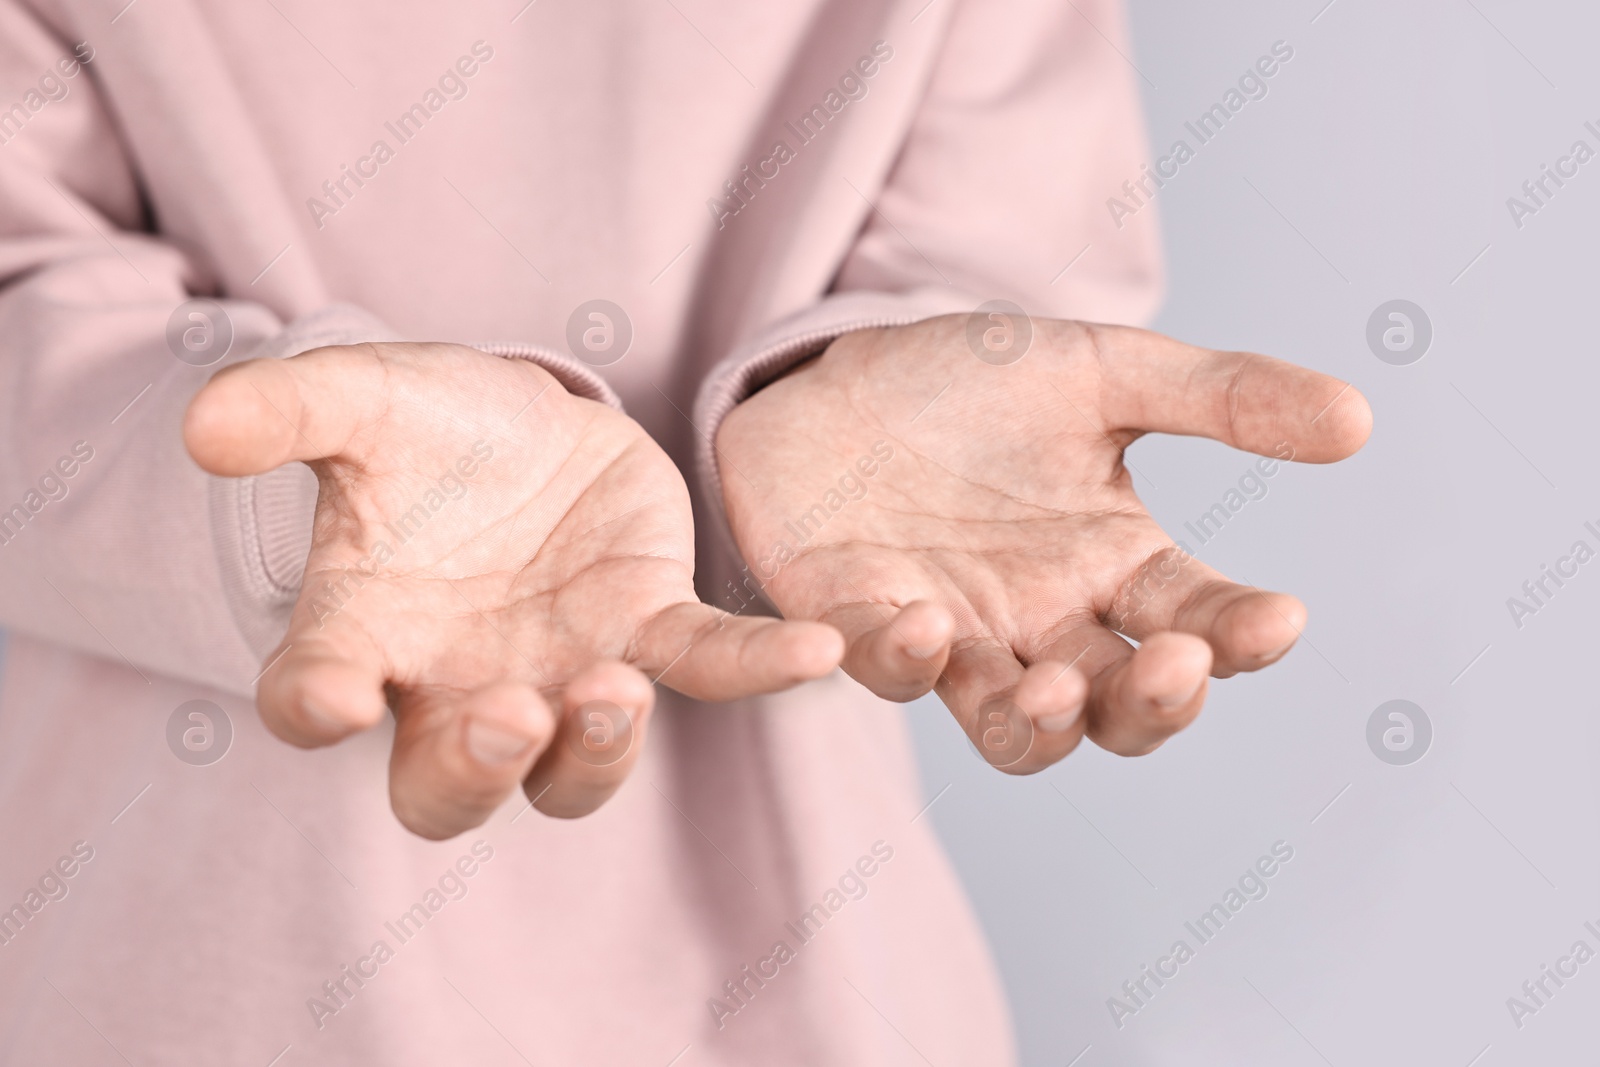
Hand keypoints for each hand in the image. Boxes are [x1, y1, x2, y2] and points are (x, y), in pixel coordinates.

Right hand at [185, 342, 840, 836]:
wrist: (520, 421)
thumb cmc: (424, 430)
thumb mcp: (360, 400)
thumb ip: (290, 410)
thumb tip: (204, 427)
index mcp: (362, 639)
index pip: (313, 701)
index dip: (315, 707)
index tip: (327, 698)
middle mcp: (456, 688)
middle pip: (451, 786)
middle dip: (478, 770)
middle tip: (510, 715)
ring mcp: (561, 674)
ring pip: (578, 766)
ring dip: (599, 748)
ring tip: (616, 693)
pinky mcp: (652, 628)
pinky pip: (708, 667)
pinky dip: (760, 667)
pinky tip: (823, 649)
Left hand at [716, 315, 1370, 772]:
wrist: (831, 377)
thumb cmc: (969, 387)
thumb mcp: (1100, 372)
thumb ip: (1219, 395)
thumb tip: (1359, 419)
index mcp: (1112, 566)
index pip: (1200, 619)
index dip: (1242, 633)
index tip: (1279, 616)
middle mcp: (1041, 623)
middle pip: (1119, 709)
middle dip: (1155, 703)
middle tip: (1176, 666)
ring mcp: (951, 637)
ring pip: (1013, 730)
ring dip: (1041, 725)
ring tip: (1057, 689)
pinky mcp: (856, 628)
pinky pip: (886, 670)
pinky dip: (904, 661)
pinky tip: (923, 622)